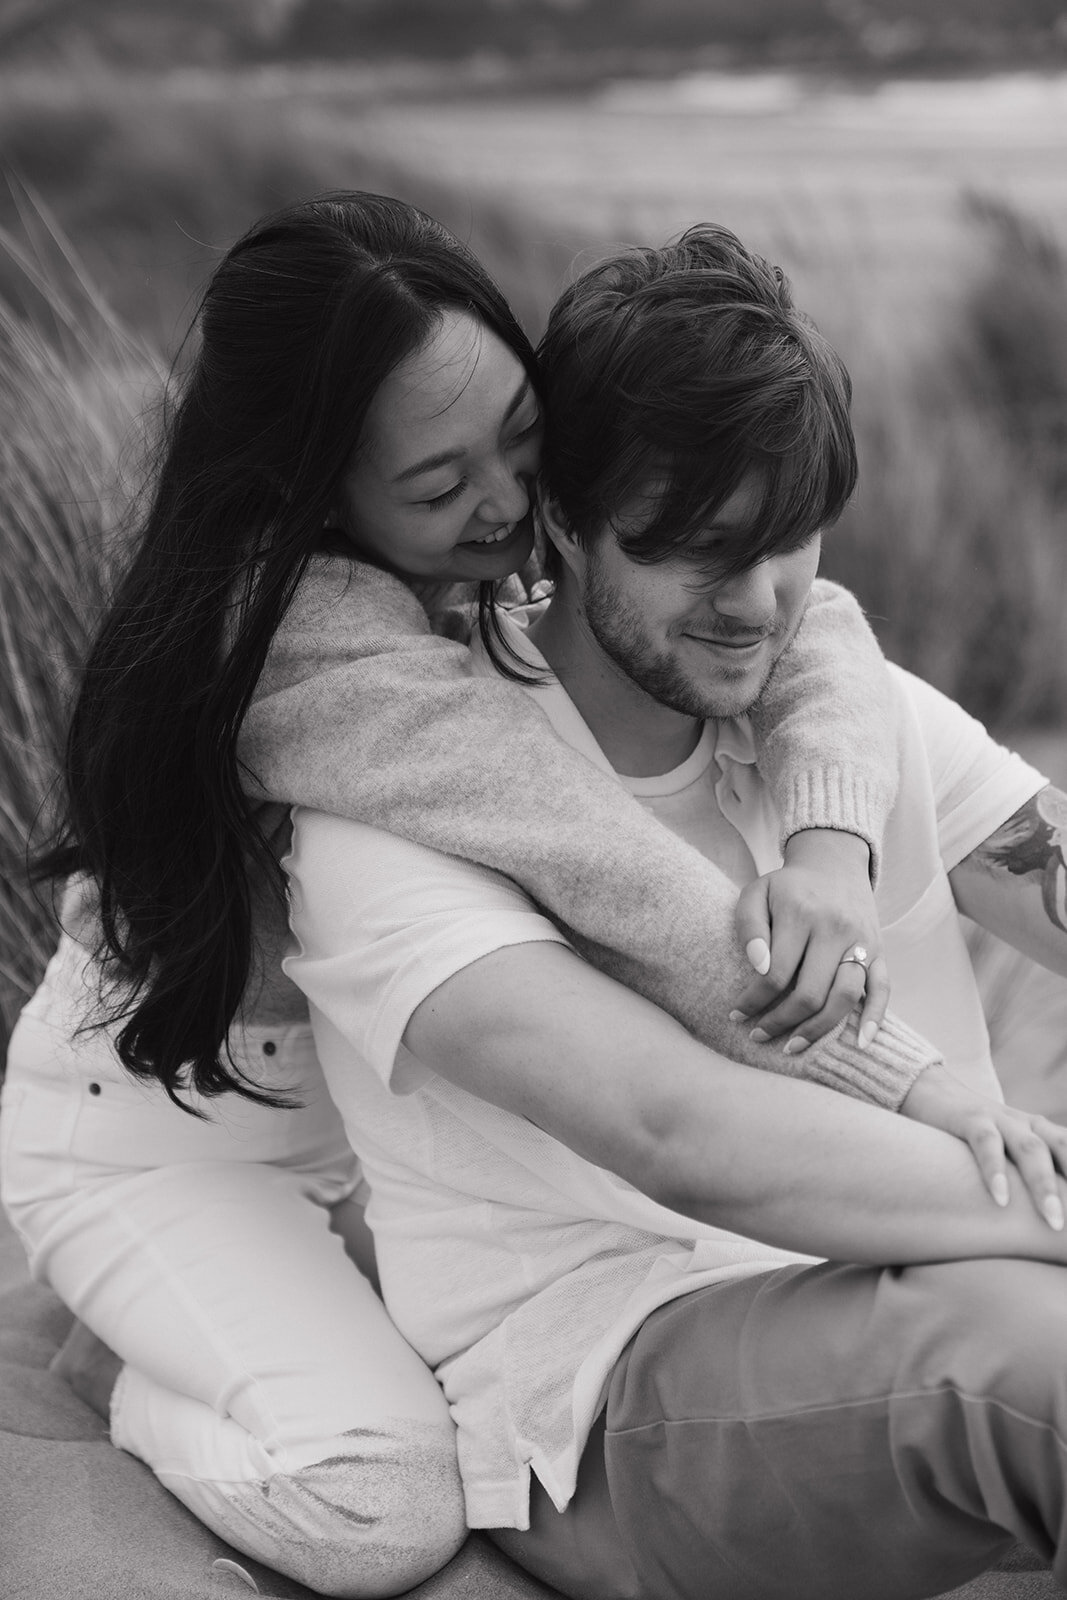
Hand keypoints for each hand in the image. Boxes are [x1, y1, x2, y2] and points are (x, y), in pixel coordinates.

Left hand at [731, 828, 888, 1049]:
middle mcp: (835, 929)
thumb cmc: (787, 887)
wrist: (833, 863)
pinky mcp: (880, 950)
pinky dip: (875, 1019)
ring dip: (817, 1030)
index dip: (753, 1002)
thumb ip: (749, 927)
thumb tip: (758, 967)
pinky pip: (883, 989)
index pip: (775, 974)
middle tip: (758, 1035)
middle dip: (779, 1022)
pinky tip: (861, 1044)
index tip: (736, 1016)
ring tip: (792, 1046)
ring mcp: (862, 941)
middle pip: (809, 993)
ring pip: (844, 998)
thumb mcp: (756, 893)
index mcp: (800, 914)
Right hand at [901, 1062, 1066, 1228]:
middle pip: (1062, 1148)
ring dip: (1044, 1185)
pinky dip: (995, 1170)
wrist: (928, 1090)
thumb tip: (1048, 1210)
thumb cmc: (972, 1134)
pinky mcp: (968, 1117)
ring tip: (1053, 1220)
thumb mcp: (1008, 1150)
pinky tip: (1001, 1199)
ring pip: (1031, 1149)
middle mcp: (1026, 1124)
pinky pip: (986, 1142)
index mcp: (1041, 1132)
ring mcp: (999, 1118)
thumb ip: (1030, 1172)